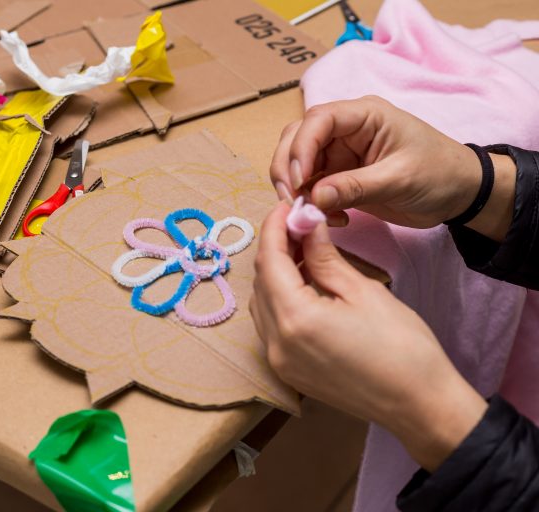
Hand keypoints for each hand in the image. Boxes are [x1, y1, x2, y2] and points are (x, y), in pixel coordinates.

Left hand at [249, 202, 487, 470]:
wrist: (420, 404)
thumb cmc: (402, 346)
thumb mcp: (363, 291)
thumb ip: (325, 257)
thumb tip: (305, 225)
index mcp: (295, 319)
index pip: (269, 260)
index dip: (274, 227)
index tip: (287, 205)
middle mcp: (276, 343)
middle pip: (261, 281)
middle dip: (275, 248)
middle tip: (298, 223)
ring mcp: (279, 361)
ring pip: (262, 303)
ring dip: (275, 273)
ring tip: (301, 249)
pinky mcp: (287, 371)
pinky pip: (271, 325)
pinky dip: (280, 299)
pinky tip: (302, 283)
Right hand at [270, 96, 483, 228]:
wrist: (459, 194)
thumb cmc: (439, 174)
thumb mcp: (400, 180)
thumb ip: (355, 187)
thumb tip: (313, 196)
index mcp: (363, 116)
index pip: (317, 120)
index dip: (301, 148)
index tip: (299, 181)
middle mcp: (345, 130)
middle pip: (296, 139)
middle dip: (287, 169)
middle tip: (291, 201)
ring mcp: (339, 154)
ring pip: (297, 164)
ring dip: (295, 189)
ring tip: (310, 213)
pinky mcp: (337, 176)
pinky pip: (310, 187)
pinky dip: (311, 204)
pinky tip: (331, 219)